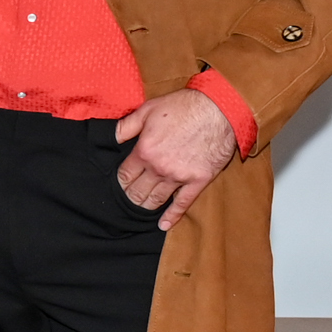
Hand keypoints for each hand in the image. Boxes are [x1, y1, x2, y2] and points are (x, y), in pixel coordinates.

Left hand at [112, 88, 239, 229]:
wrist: (219, 109)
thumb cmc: (184, 106)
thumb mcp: (148, 109)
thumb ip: (126, 126)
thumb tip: (111, 137)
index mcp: (144, 151)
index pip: (125, 175)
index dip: (121, 180)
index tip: (122, 182)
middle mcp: (159, 168)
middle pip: (137, 191)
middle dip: (130, 196)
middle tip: (129, 198)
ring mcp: (179, 177)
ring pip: (156, 200)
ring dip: (146, 206)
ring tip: (141, 208)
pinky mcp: (198, 180)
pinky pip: (183, 203)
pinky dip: (172, 216)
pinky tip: (164, 225)